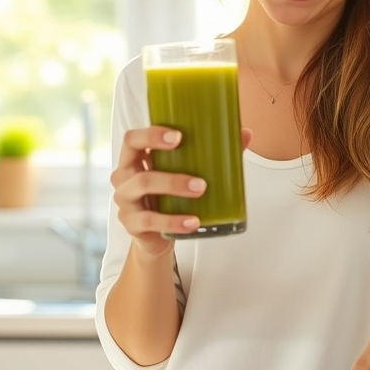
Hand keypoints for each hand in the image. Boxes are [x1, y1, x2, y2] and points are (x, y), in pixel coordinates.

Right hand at [109, 126, 251, 258]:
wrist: (156, 235)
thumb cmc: (169, 196)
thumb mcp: (183, 173)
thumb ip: (210, 153)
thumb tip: (245, 134)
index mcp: (134, 158)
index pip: (132, 138)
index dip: (151, 134)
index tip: (178, 136)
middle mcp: (124, 176)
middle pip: (134, 161)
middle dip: (168, 164)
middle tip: (199, 176)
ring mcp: (125, 201)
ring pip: (143, 187)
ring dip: (174, 187)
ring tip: (201, 190)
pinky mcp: (131, 224)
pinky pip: (150, 220)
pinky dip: (173, 221)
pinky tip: (193, 222)